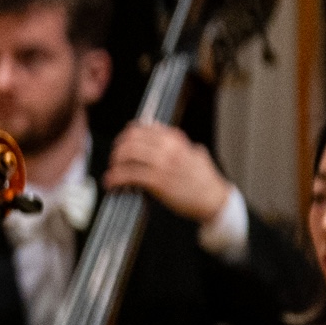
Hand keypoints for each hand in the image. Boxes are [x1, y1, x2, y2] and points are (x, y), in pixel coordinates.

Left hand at [105, 122, 233, 223]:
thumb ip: (175, 141)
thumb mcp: (192, 152)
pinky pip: (129, 175)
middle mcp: (169, 148)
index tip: (120, 146)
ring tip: (112, 173)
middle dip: (117, 150)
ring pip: (127, 154)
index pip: (142, 128)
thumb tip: (154, 126)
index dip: (125, 137)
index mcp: (176, 139)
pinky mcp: (158, 182)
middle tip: (114, 161)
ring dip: (114, 164)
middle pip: (131, 139)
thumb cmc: (202, 179)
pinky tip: (112, 183)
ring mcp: (163, 164)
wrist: (213, 199)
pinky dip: (115, 178)